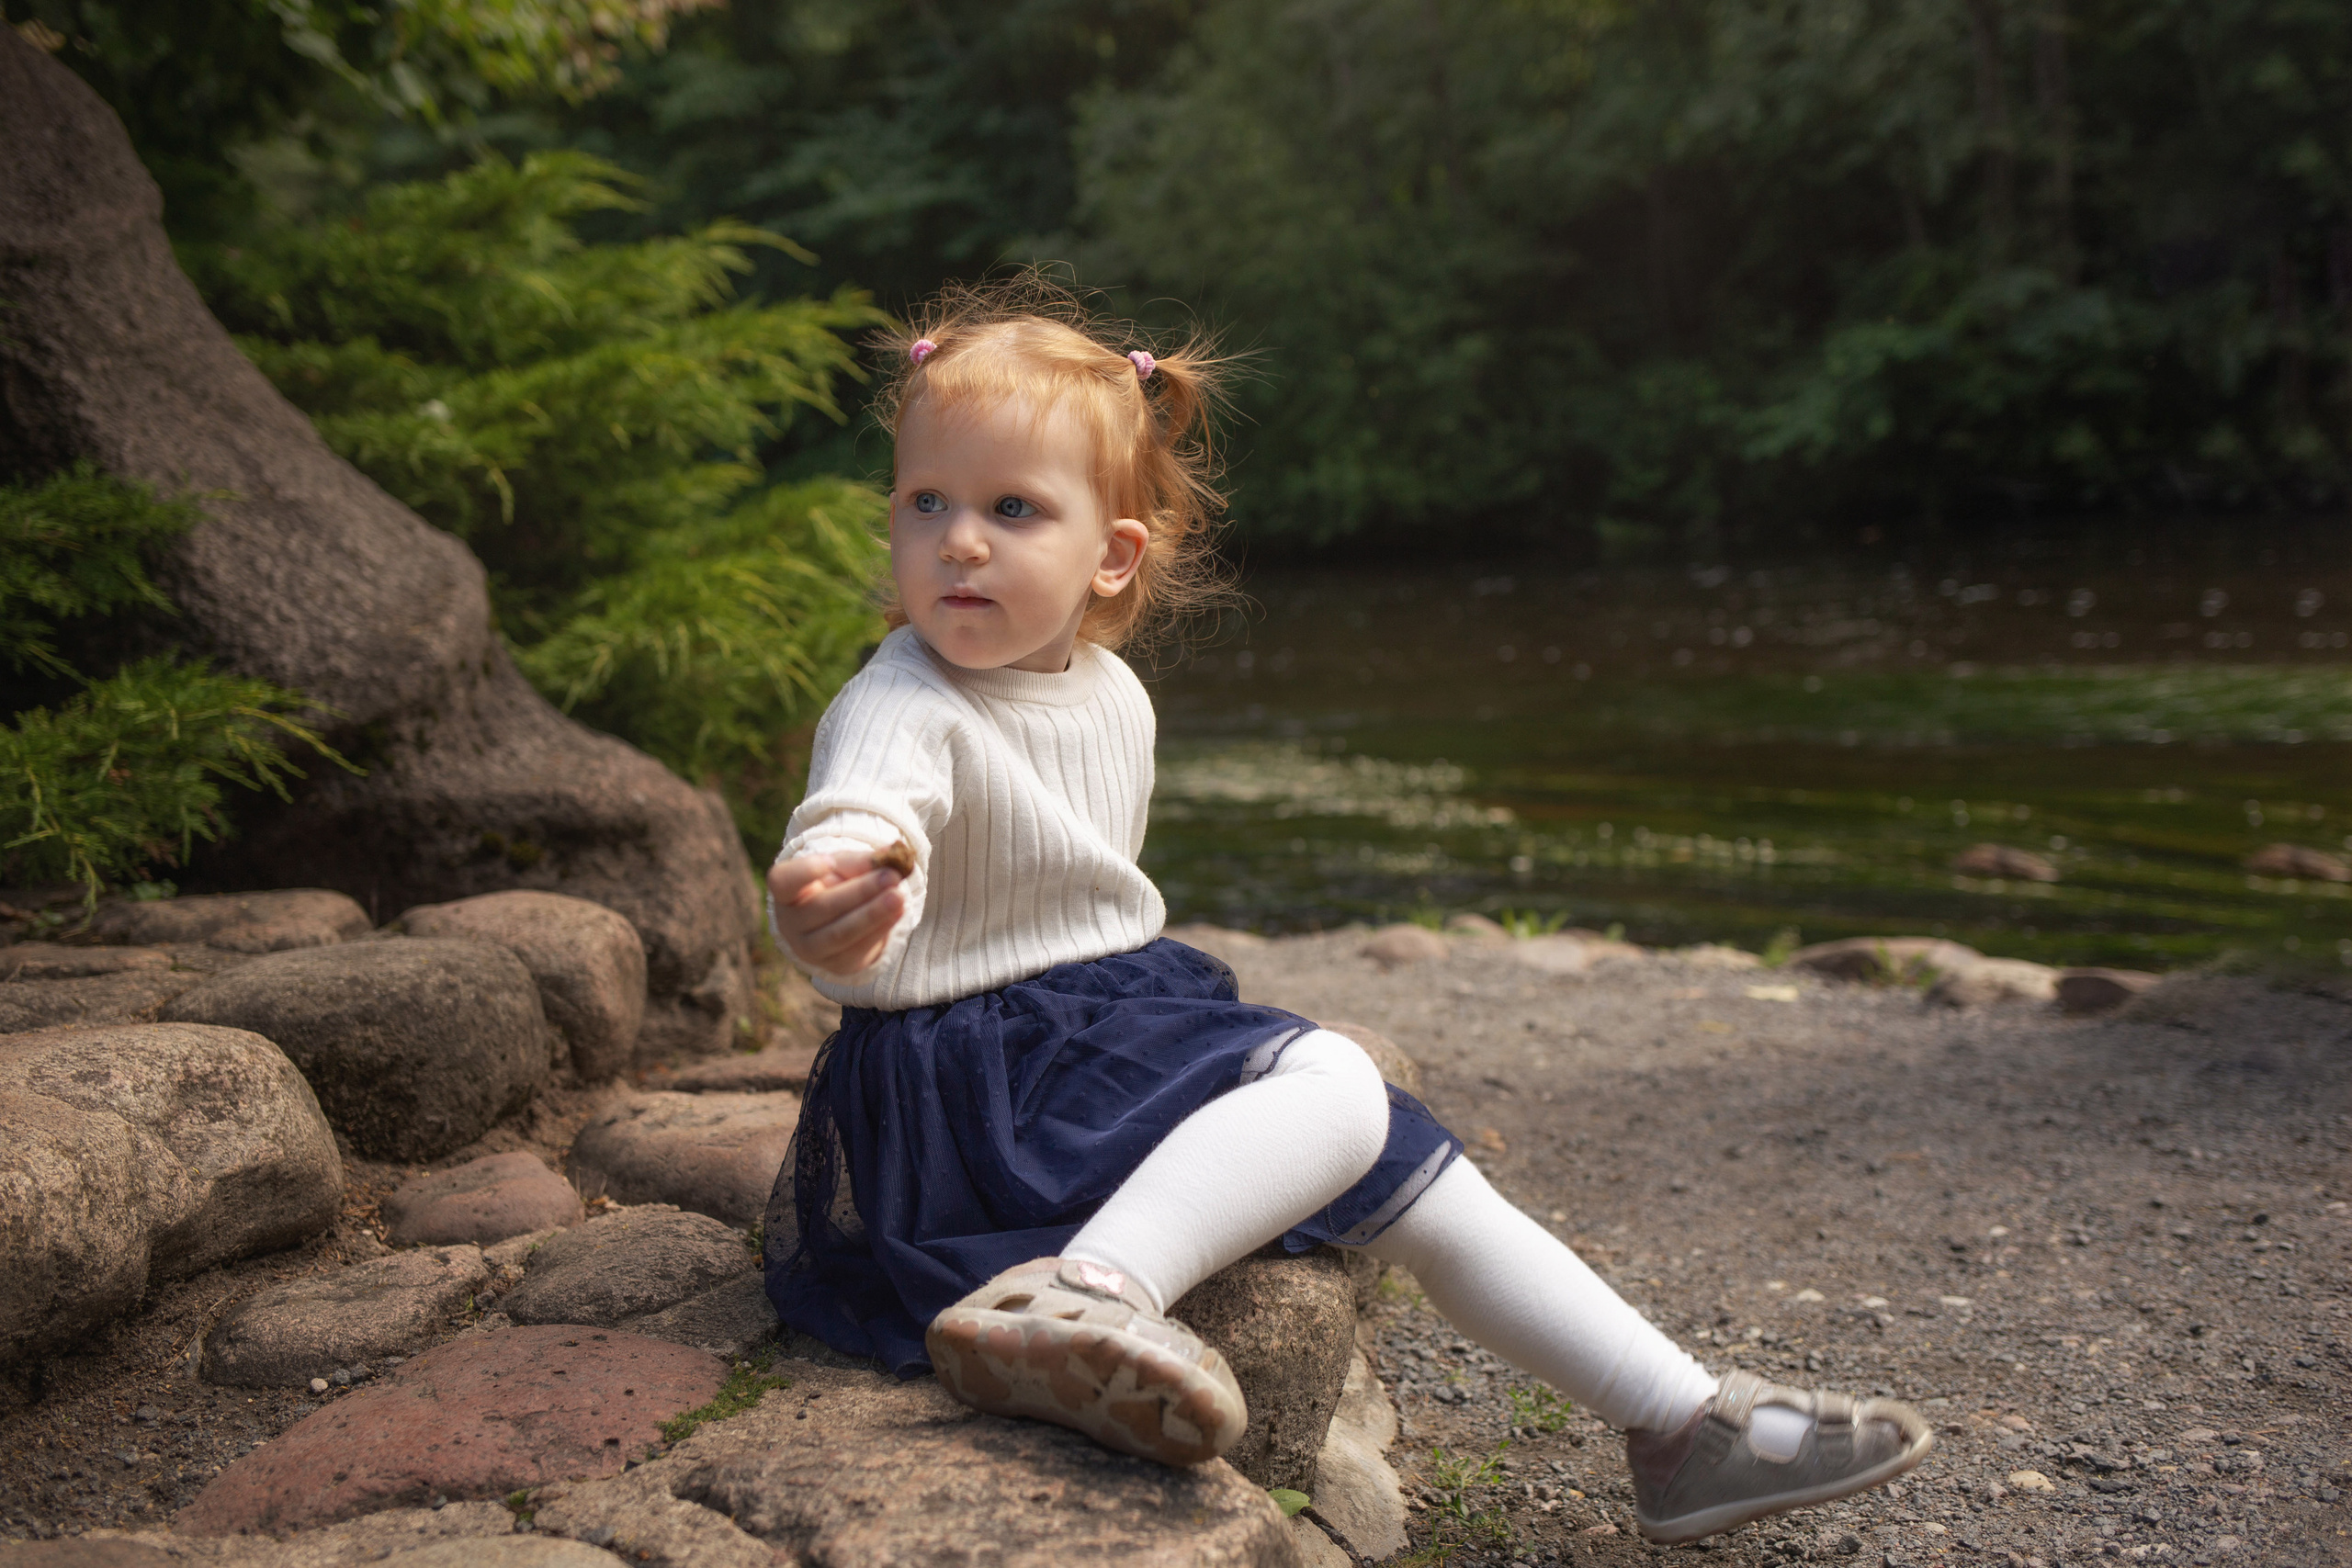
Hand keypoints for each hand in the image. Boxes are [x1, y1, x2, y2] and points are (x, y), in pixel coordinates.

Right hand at [768, 847, 904, 974]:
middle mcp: (790, 923)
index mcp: (785, 892)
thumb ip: (861, 861)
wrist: (837, 921)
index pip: (783, 881)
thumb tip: (891, 853)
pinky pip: (858, 949)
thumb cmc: (834, 885)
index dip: (804, 872)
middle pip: (823, 906)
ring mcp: (809, 949)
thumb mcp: (843, 867)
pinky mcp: (834, 965)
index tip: (831, 861)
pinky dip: (880, 930)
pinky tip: (898, 914)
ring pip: (841, 933)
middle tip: (891, 877)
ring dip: (873, 915)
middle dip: (860, 891)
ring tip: (899, 898)